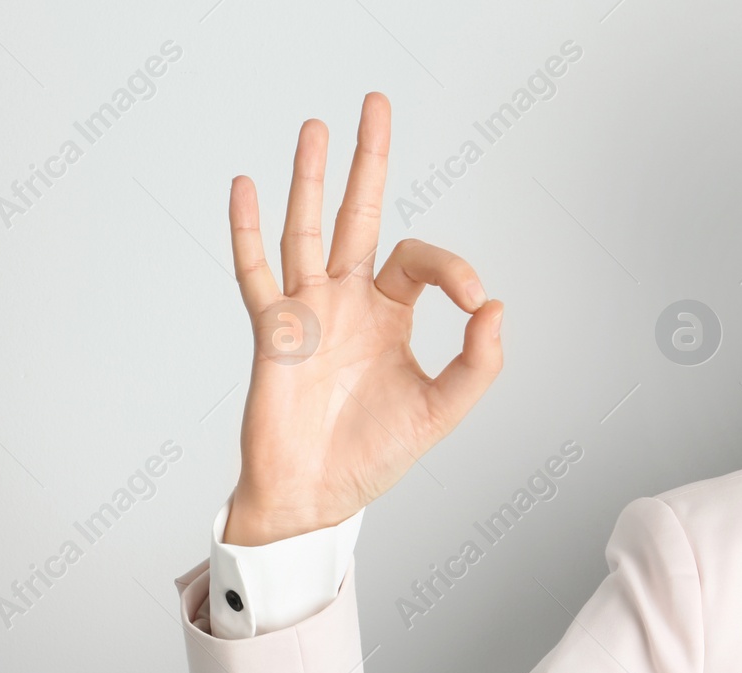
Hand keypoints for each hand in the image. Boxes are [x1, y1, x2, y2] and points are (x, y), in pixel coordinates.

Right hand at [222, 92, 503, 546]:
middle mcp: (347, 303)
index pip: (420, 262)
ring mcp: (307, 312)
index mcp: (389, 316)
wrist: (313, 497)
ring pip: (308, 231)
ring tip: (317, 127)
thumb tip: (497, 307)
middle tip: (375, 105)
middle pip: (358, 216)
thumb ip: (478, 364)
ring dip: (311, 180)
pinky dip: (248, 233)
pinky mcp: (273, 332)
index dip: (452, 267)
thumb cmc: (370, 457)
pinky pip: (256, 275)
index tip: (472, 300)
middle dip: (368, 162)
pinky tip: (245, 188)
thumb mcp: (442, 412)